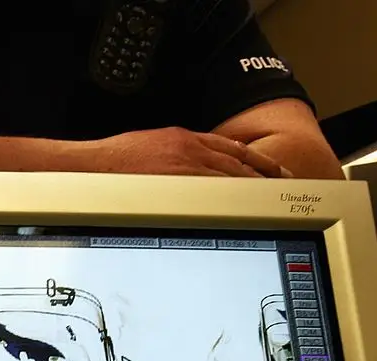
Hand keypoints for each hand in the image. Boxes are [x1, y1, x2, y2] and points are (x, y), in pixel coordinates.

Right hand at [93, 127, 292, 178]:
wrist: (93, 164)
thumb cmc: (112, 161)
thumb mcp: (149, 148)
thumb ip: (172, 157)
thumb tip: (182, 173)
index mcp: (182, 138)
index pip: (228, 146)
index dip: (253, 157)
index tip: (269, 168)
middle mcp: (188, 147)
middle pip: (236, 160)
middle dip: (262, 171)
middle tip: (283, 182)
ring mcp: (184, 163)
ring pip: (229, 174)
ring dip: (252, 185)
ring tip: (270, 198)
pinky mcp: (175, 179)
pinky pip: (212, 189)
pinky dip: (231, 196)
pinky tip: (243, 206)